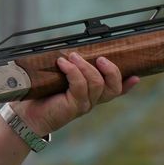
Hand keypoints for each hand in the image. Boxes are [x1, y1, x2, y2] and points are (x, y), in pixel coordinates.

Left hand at [12, 53, 138, 135]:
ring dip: (85, 66)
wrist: (27, 114)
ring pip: (96, 84)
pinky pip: (79, 86)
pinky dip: (73, 72)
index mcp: (92, 95)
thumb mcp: (59, 79)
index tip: (136, 76)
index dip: (128, 85)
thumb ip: (71, 69)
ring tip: (73, 56)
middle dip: (111, 70)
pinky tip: (63, 63)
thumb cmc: (42, 95)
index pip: (116, 91)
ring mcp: (84, 105)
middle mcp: (91, 101)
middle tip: (100, 58)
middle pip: (113, 87)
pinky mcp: (73, 106)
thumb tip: (72, 50)